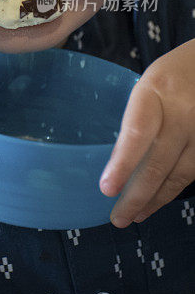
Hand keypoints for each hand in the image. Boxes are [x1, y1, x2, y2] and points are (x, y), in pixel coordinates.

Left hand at [99, 38, 194, 226]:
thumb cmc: (174, 75)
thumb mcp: (148, 85)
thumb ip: (136, 118)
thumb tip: (116, 161)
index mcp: (157, 90)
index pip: (138, 132)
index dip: (122, 164)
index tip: (107, 188)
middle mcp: (184, 112)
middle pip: (158, 162)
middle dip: (136, 196)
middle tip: (117, 217)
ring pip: (179, 176)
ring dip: (155, 200)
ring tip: (134, 215)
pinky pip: (193, 175)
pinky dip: (173, 190)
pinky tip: (157, 201)